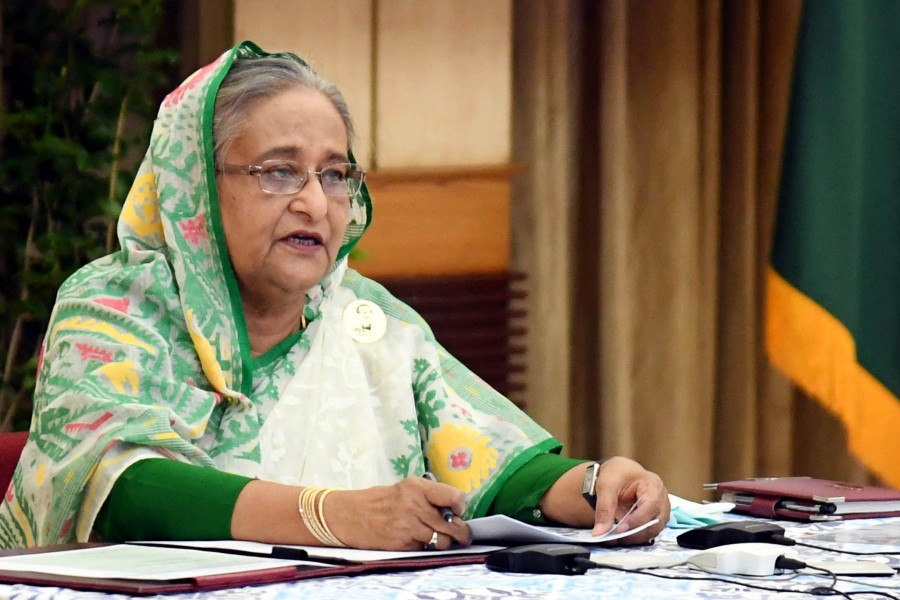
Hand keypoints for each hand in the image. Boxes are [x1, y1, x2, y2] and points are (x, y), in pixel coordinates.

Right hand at [326, 476, 472, 550]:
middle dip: (460, 532)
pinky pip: (425, 549)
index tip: (458, 510)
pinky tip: (417, 540)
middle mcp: (414, 506)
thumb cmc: (383, 500)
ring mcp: (408, 527)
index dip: (460, 506)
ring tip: (439, 537)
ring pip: (441, 541)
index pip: (453, 497)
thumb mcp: (406, 487)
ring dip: (443, 542)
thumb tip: (455, 510)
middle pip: (451, 525)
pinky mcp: (402, 544)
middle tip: (463, 535)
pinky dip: (425, 547)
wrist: (352, 515)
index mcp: (417, 487)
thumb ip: (430, 495)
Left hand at [591, 456, 668, 544]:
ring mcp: (660, 512)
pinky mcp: (654, 521)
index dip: (637, 520)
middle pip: (654, 523)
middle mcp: (662, 500)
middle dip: (634, 533)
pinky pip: (647, 534)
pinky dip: (633, 538)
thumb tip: (599, 532)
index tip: (619, 530)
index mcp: (653, 485)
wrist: (619, 474)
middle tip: (613, 538)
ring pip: (651, 532)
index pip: (651, 506)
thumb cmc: (617, 474)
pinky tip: (619, 537)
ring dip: (633, 538)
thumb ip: (603, 508)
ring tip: (613, 539)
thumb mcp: (606, 485)